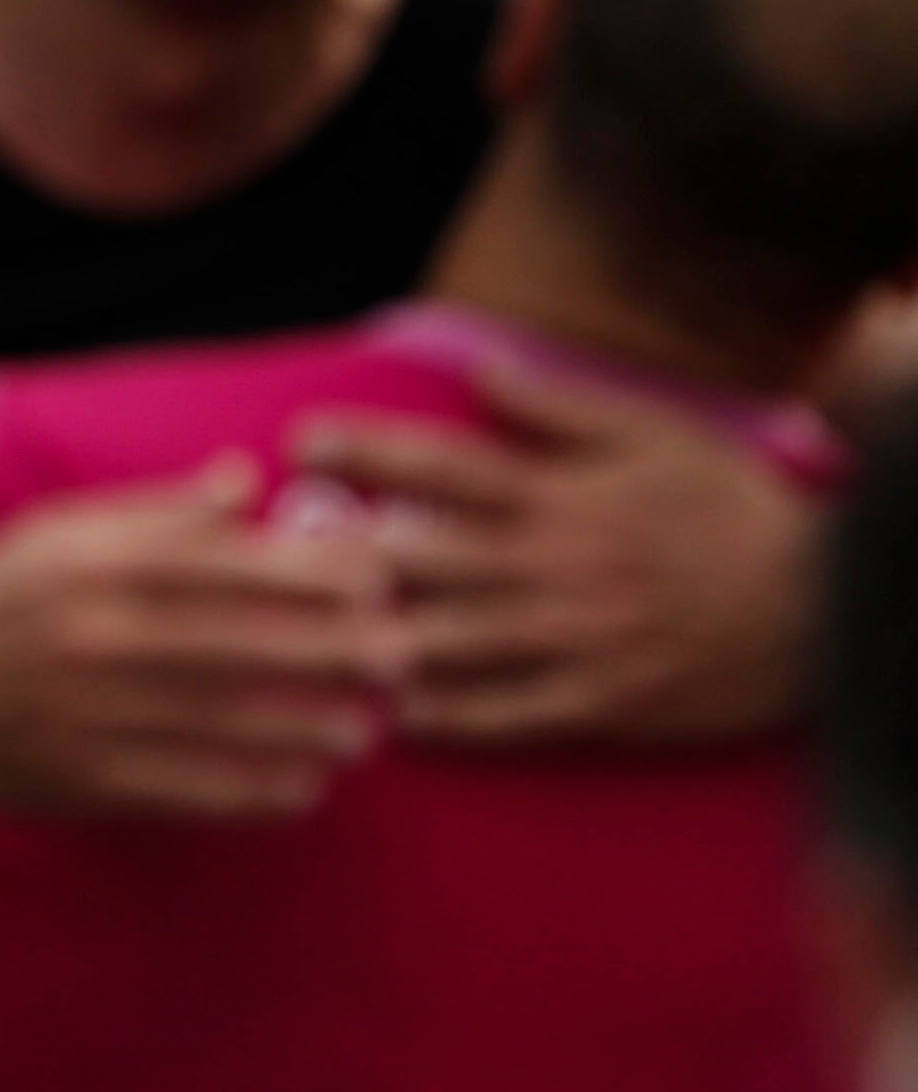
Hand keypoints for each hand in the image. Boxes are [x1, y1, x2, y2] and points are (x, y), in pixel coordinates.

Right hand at [0, 455, 401, 816]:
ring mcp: (88, 712)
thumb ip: (156, 511)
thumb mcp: (56, 534)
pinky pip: (186, 789)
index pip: (222, 563)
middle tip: (403, 659)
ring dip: (304, 729)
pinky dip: (250, 792)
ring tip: (366, 732)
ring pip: (221, 722)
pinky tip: (301, 790)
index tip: (378, 579)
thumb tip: (247, 478)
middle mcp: (93, 634)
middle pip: (236, 643)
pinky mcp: (83, 777)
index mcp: (91, 563)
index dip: (309, 572)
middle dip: (330, 651)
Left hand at [292, 361, 820, 744]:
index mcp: (562, 496)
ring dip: (377, 639)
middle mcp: (557, 568)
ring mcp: (577, 640)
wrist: (822, 605)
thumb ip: (558, 406)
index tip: (298, 441)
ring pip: (455, 641)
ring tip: (304, 637)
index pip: (445, 466)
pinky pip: (510, 715)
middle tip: (268, 553)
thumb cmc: (728, 508)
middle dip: (345, 555)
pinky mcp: (604, 702)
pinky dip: (450, 719)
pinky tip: (394, 717)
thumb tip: (476, 372)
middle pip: (429, 557)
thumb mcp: (654, 434)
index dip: (367, 450)